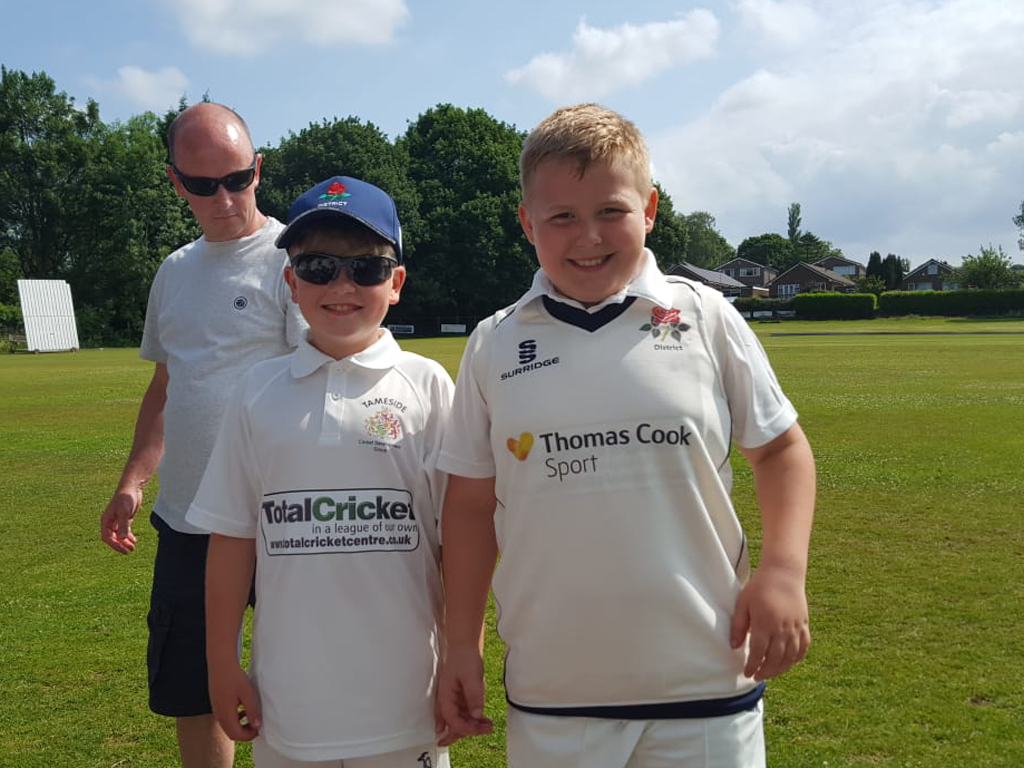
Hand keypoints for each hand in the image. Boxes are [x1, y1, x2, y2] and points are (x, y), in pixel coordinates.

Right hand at [100, 487, 141, 553]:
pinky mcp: (125, 518)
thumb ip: (123, 525)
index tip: (123, 550)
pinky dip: (129, 536)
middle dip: (120, 545)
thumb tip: (122, 538)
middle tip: (129, 551)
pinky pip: (125, 530)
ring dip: (125, 542)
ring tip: (133, 548)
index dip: (114, 545)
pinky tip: (134, 540)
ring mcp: (117, 520)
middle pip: (113, 538)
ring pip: (120, 535)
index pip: (107, 537)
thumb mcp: (124, 512)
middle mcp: (110, 522)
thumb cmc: (126, 498)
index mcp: (106, 520)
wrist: (132, 487)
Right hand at [209, 663, 261, 741]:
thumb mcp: (247, 694)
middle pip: (231, 733)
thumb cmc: (234, 677)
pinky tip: (242, 709)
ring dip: (240, 726)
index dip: (249, 735)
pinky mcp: (216, 704)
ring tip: (251, 716)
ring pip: (228, 726)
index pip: (236, 735)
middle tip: (257, 724)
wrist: (220, 664)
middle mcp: (218, 714)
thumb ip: (252, 711)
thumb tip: (258, 726)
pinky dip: (235, 719)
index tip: (260, 728)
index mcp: (225, 714)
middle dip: (245, 732)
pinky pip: (225, 718)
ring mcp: (216, 710)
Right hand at [436, 643, 492, 746]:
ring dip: (473, 726)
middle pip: (453, 724)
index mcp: (445, 696)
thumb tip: (476, 715)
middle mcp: (447, 700)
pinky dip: (475, 718)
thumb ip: (474, 697)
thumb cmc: (464, 657)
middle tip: (483, 732)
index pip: (452, 720)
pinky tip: (485, 721)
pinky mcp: (461, 697)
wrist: (465, 646)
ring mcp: (454, 699)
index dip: (464, 728)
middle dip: (467, 731)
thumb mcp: (471, 676)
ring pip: (461, 720)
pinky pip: (466, 713)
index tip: (477, 729)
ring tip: (489, 727)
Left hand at [730, 564, 810, 680]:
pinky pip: (804, 647)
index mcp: (764, 623)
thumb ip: (738, 626)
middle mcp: (782, 628)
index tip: (747, 673)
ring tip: (770, 673)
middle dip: (766, 671)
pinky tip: (789, 663)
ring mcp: (795, 627)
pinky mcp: (804, 624)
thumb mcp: (743, 603)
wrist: (783, 573)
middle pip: (775, 659)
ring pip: (790, 656)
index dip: (753, 666)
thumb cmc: (760, 586)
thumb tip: (734, 647)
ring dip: (780, 669)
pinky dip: (797, 658)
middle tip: (757, 677)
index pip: (758, 653)